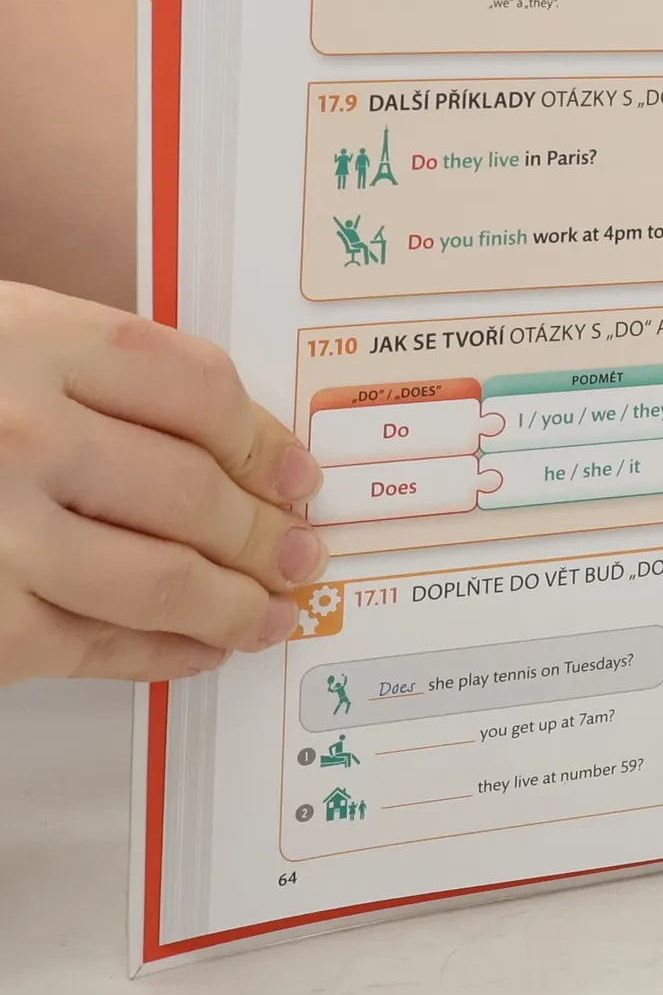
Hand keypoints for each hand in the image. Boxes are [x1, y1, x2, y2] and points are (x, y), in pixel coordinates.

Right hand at [0, 282, 326, 684]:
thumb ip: (95, 374)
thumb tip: (235, 443)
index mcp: (29, 341)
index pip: (196, 390)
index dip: (264, 438)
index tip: (298, 471)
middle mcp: (18, 434)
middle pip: (192, 488)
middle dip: (264, 531)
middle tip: (303, 550)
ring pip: (161, 577)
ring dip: (236, 601)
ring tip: (273, 610)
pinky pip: (97, 645)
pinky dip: (166, 653)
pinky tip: (200, 649)